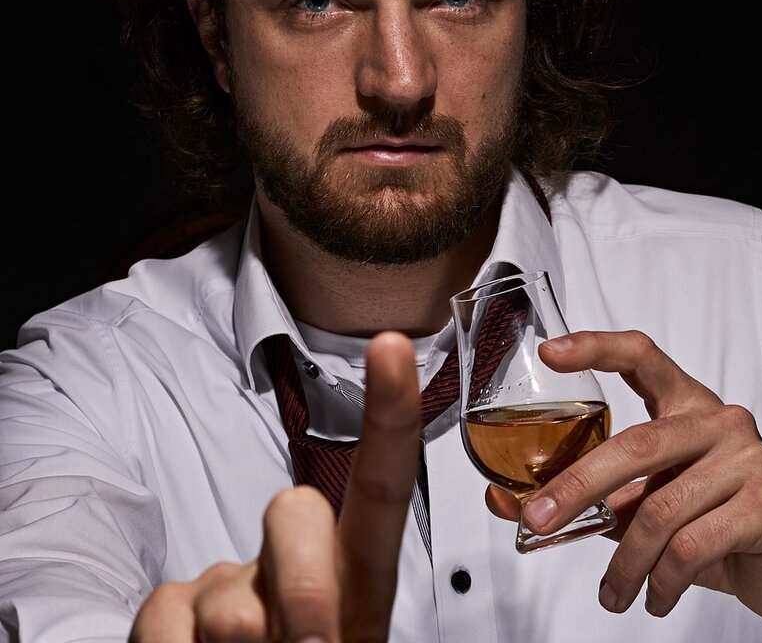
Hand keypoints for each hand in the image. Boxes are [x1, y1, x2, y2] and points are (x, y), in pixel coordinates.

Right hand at [129, 331, 420, 641]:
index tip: (395, 346)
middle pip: (293, 511)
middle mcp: (290, 563)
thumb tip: (311, 628)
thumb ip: (335, 621)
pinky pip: (166, 622)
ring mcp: (225, 582)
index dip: (388, 415)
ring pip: (232, 601)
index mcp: (352, 577)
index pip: (377, 487)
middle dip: (305, 587)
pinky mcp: (167, 610)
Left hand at [486, 329, 761, 627]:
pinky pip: (692, 545)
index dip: (594, 347)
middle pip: (635, 443)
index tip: (549, 352)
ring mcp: (746, 459)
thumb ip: (589, 497)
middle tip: (539, 520)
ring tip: (613, 593)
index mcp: (686, 403)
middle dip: (579, 485)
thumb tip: (510, 502)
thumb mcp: (647, 501)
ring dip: (624, 561)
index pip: (641, 356)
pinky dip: (663, 580)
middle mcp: (718, 420)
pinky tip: (655, 597)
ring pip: (660, 508)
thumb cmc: (714, 521)